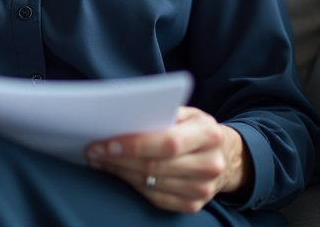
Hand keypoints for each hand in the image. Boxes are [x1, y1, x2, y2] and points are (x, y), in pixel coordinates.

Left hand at [84, 107, 251, 213]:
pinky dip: (132, 186)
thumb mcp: (188, 113)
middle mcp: (209, 164)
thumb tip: (123, 118)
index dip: (134, 145)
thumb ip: (162, 114)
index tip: (106, 143)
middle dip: (118, 159)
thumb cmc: (196, 129)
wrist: (226, 157)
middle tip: (93, 151)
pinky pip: (155, 198)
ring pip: (151, 184)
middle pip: (155, 166)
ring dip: (120, 173)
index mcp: (209, 134)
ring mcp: (203, 189)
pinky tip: (117, 174)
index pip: (167, 143)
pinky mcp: (193, 205)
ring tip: (99, 161)